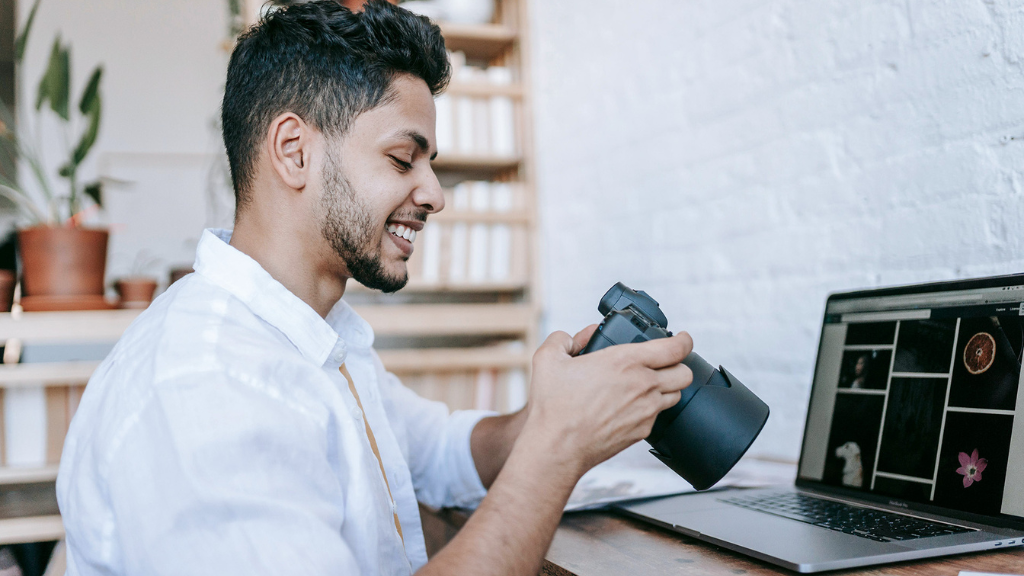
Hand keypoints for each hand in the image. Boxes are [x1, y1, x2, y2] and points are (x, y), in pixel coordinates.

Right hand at [521, 325, 693, 478]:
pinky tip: (632, 406)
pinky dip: (651, 408)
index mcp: (625, 361)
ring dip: (667, 387)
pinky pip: (658, 415)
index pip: (675, 347)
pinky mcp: (642, 431)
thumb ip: (564, 339)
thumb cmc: (554, 406)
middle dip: (679, 364)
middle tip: (665, 362)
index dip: (684, 340)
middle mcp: (642, 385)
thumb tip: (577, 337)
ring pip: (676, 395)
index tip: (683, 339)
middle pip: (684, 372)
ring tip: (649, 384)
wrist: (557, 447)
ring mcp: (645, 410)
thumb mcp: (548, 358)